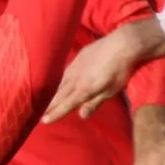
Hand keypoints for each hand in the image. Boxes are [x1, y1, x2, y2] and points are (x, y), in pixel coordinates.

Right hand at [43, 19, 164, 122]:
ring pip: (61, 83)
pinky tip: (61, 82)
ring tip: (48, 101)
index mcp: (84, 89)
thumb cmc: (120, 70)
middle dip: (51, 105)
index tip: (45, 121)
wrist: (122, 44)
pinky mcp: (79, 56)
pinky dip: (61, 80)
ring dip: (54, 94)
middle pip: (61, 95)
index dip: (56, 113)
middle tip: (42, 114)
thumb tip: (81, 115)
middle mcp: (76, 78)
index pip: (66, 104)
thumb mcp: (111, 90)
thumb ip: (95, 102)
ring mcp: (76, 66)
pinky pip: (66, 72)